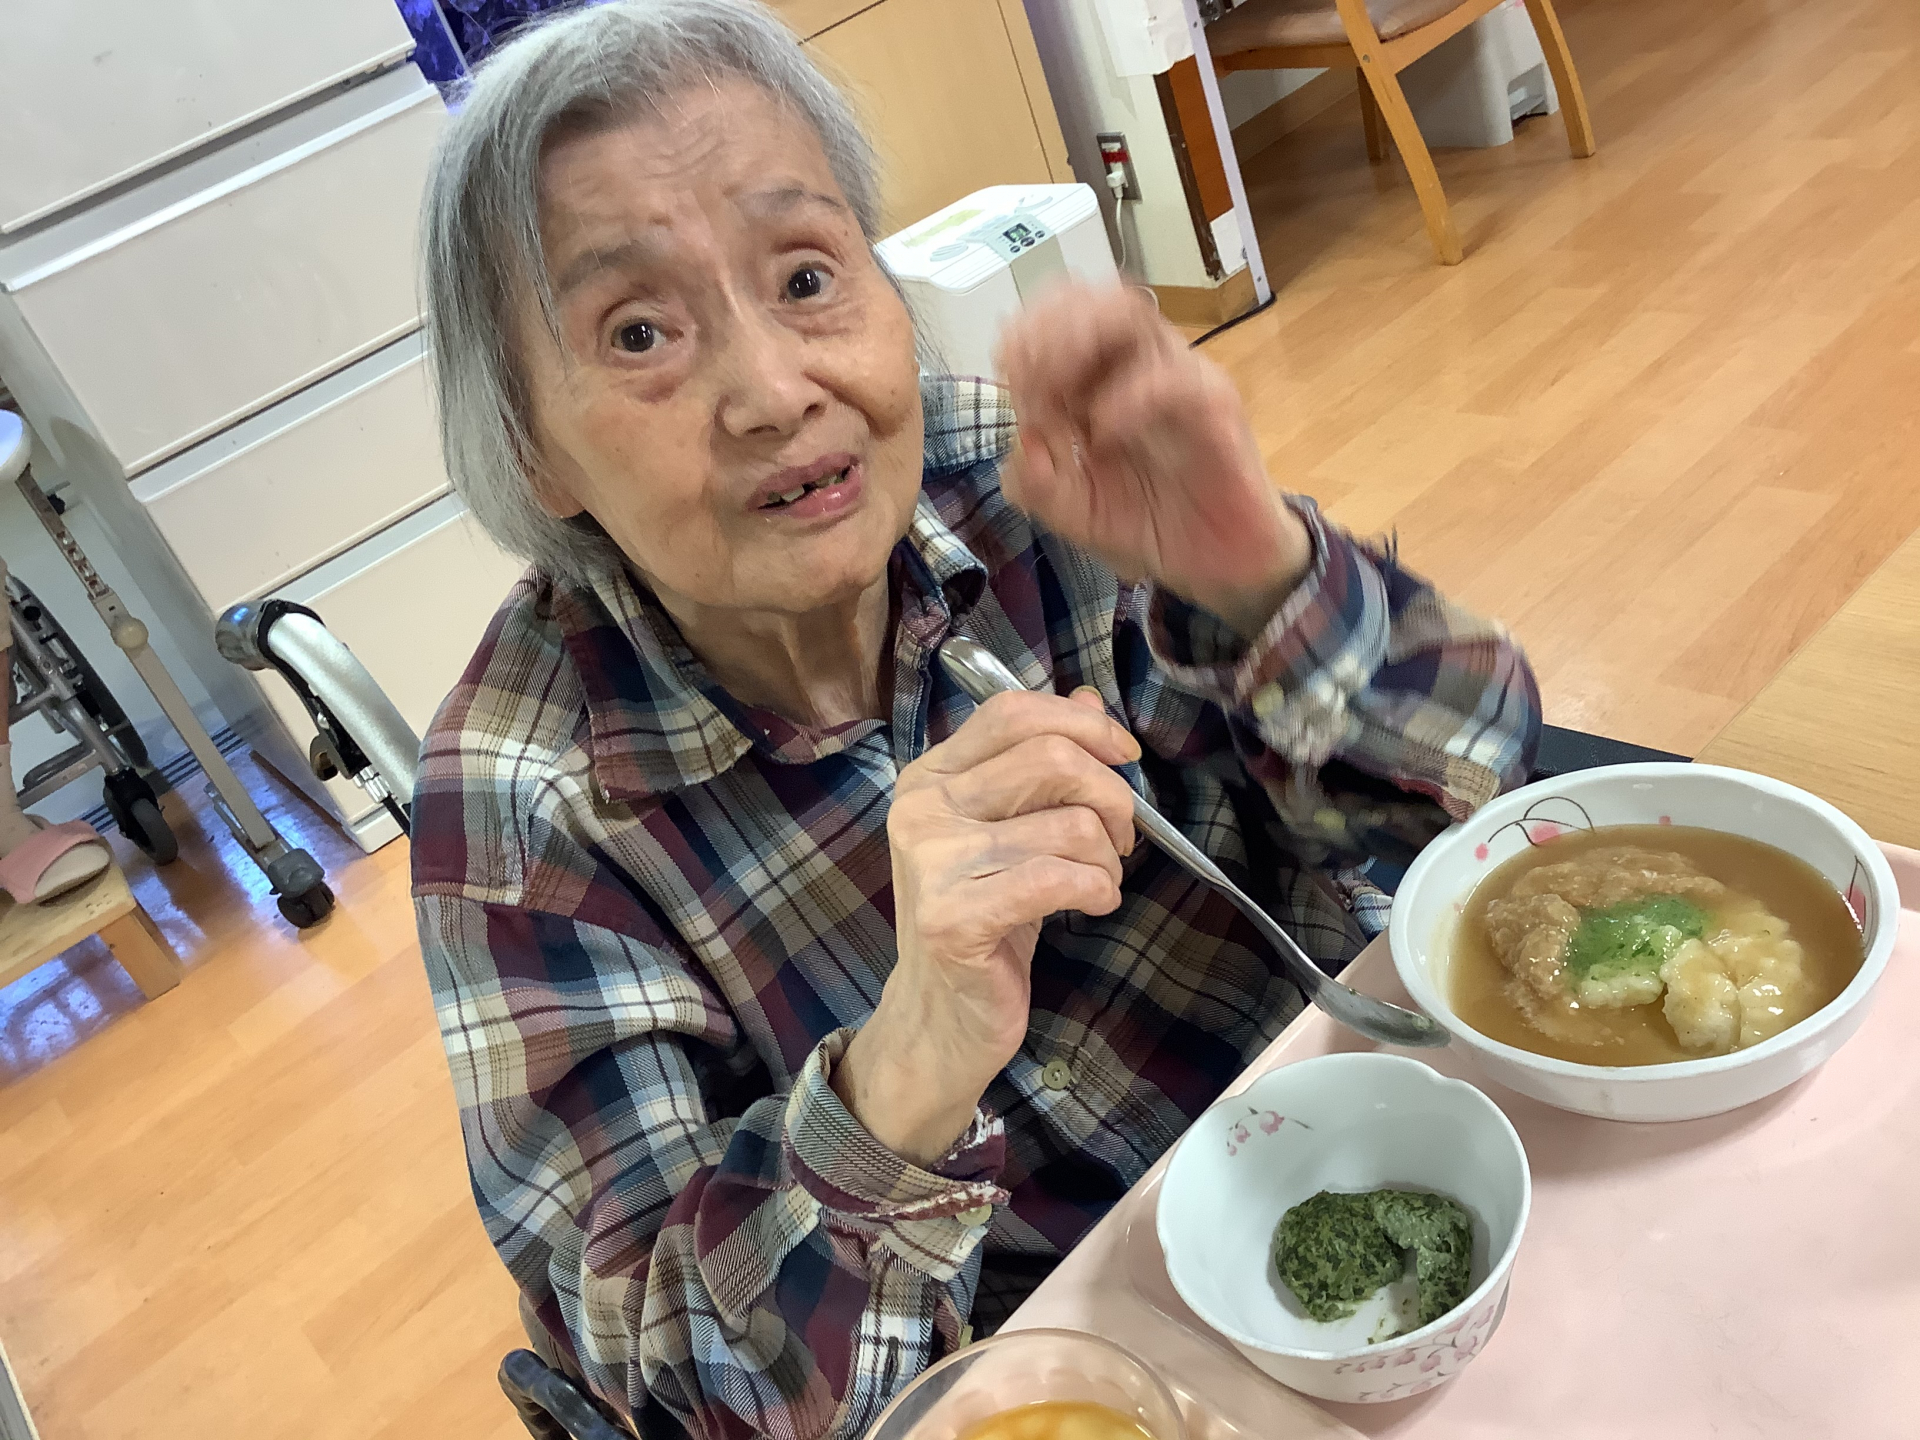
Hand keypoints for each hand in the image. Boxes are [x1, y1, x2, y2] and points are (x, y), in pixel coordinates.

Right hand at [834, 689, 1140, 1164]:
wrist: (939, 1017)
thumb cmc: (984, 919)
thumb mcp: (1013, 831)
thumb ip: (1041, 765)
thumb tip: (1090, 700)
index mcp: (930, 777)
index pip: (1011, 712)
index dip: (1082, 724)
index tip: (1125, 757)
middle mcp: (922, 809)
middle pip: (1049, 759)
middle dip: (1112, 797)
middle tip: (1123, 838)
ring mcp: (932, 863)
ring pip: (1068, 824)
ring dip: (1109, 857)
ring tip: (1101, 882)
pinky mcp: (954, 918)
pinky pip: (1059, 879)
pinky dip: (1098, 890)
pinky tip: (1095, 904)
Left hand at [997, 282, 1311, 637]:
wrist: (1214, 567)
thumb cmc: (1149, 526)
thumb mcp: (1071, 512)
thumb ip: (1034, 481)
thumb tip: (1019, 439)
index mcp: (1099, 380)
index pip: (1060, 316)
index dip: (1027, 333)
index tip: (1008, 375)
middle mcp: (1137, 365)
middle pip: (1091, 298)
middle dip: (1048, 329)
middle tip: (1029, 381)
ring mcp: (1177, 376)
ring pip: (1130, 314)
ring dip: (1078, 342)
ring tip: (1058, 395)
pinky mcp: (1214, 404)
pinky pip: (1170, 378)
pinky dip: (1125, 400)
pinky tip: (1103, 437)